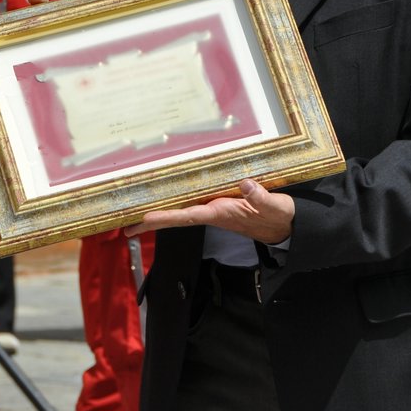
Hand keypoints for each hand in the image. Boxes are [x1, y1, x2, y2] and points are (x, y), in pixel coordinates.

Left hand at [125, 178, 292, 243]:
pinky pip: (191, 204)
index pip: (188, 215)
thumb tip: (245, 183)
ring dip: (159, 213)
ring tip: (134, 216)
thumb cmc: (278, 216)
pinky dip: (175, 203)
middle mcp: (212, 212)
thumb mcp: (274, 206)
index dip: (166, 217)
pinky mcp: (218, 204)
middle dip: (152, 221)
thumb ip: (260, 196)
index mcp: (221, 213)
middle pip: (177, 217)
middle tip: (125, 227)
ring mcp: (214, 209)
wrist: (285, 227)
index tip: (144, 218)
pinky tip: (163, 200)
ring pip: (181, 211)